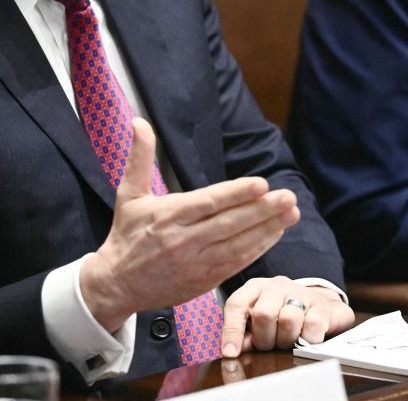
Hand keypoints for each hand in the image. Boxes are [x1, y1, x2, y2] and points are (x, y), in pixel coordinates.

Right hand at [81, 118, 300, 331]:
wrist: (116, 284)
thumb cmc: (126, 235)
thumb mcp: (128, 194)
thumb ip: (139, 158)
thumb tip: (139, 121)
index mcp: (167, 216)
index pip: (207, 203)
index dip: (235, 194)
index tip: (261, 184)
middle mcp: (183, 240)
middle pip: (228, 224)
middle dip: (262, 211)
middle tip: (288, 197)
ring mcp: (195, 263)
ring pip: (237, 245)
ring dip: (267, 229)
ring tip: (291, 213)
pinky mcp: (203, 281)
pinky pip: (235, 264)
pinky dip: (257, 250)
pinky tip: (275, 234)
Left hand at [220, 276, 354, 356]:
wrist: (320, 306)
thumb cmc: (282, 315)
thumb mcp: (259, 321)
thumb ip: (245, 334)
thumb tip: (233, 349)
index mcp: (255, 288)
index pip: (236, 305)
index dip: (231, 330)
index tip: (230, 353)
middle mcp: (276, 286)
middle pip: (263, 314)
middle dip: (264, 339)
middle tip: (271, 344)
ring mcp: (300, 292)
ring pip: (288, 320)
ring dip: (287, 340)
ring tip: (288, 340)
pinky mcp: (321, 305)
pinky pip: (312, 326)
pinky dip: (307, 339)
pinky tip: (306, 337)